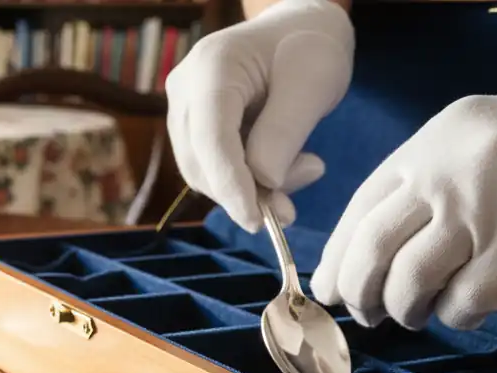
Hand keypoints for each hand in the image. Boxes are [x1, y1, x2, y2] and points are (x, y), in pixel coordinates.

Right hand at [165, 0, 353, 231]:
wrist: (298, 27)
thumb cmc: (310, 45)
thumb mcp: (313, 82)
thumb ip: (285, 132)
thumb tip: (263, 183)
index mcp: (212, 68)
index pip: (210, 138)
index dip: (230, 184)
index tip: (257, 221)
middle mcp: (185, 89)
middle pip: (200, 161)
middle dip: (243, 193)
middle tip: (292, 207)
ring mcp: (183, 108)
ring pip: (203, 171)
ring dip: (248, 189)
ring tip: (303, 171)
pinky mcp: (193, 126)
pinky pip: (212, 167)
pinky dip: (246, 181)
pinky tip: (284, 167)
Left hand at [311, 85, 496, 330]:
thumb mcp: (467, 143)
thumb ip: (417, 186)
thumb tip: (357, 259)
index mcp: (428, 146)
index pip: (360, 211)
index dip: (337, 258)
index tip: (328, 289)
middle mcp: (447, 175)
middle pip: (374, 249)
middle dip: (358, 292)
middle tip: (364, 314)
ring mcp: (483, 212)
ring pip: (410, 281)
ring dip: (403, 310)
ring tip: (413, 314)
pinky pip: (463, 302)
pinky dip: (454, 316)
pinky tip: (463, 311)